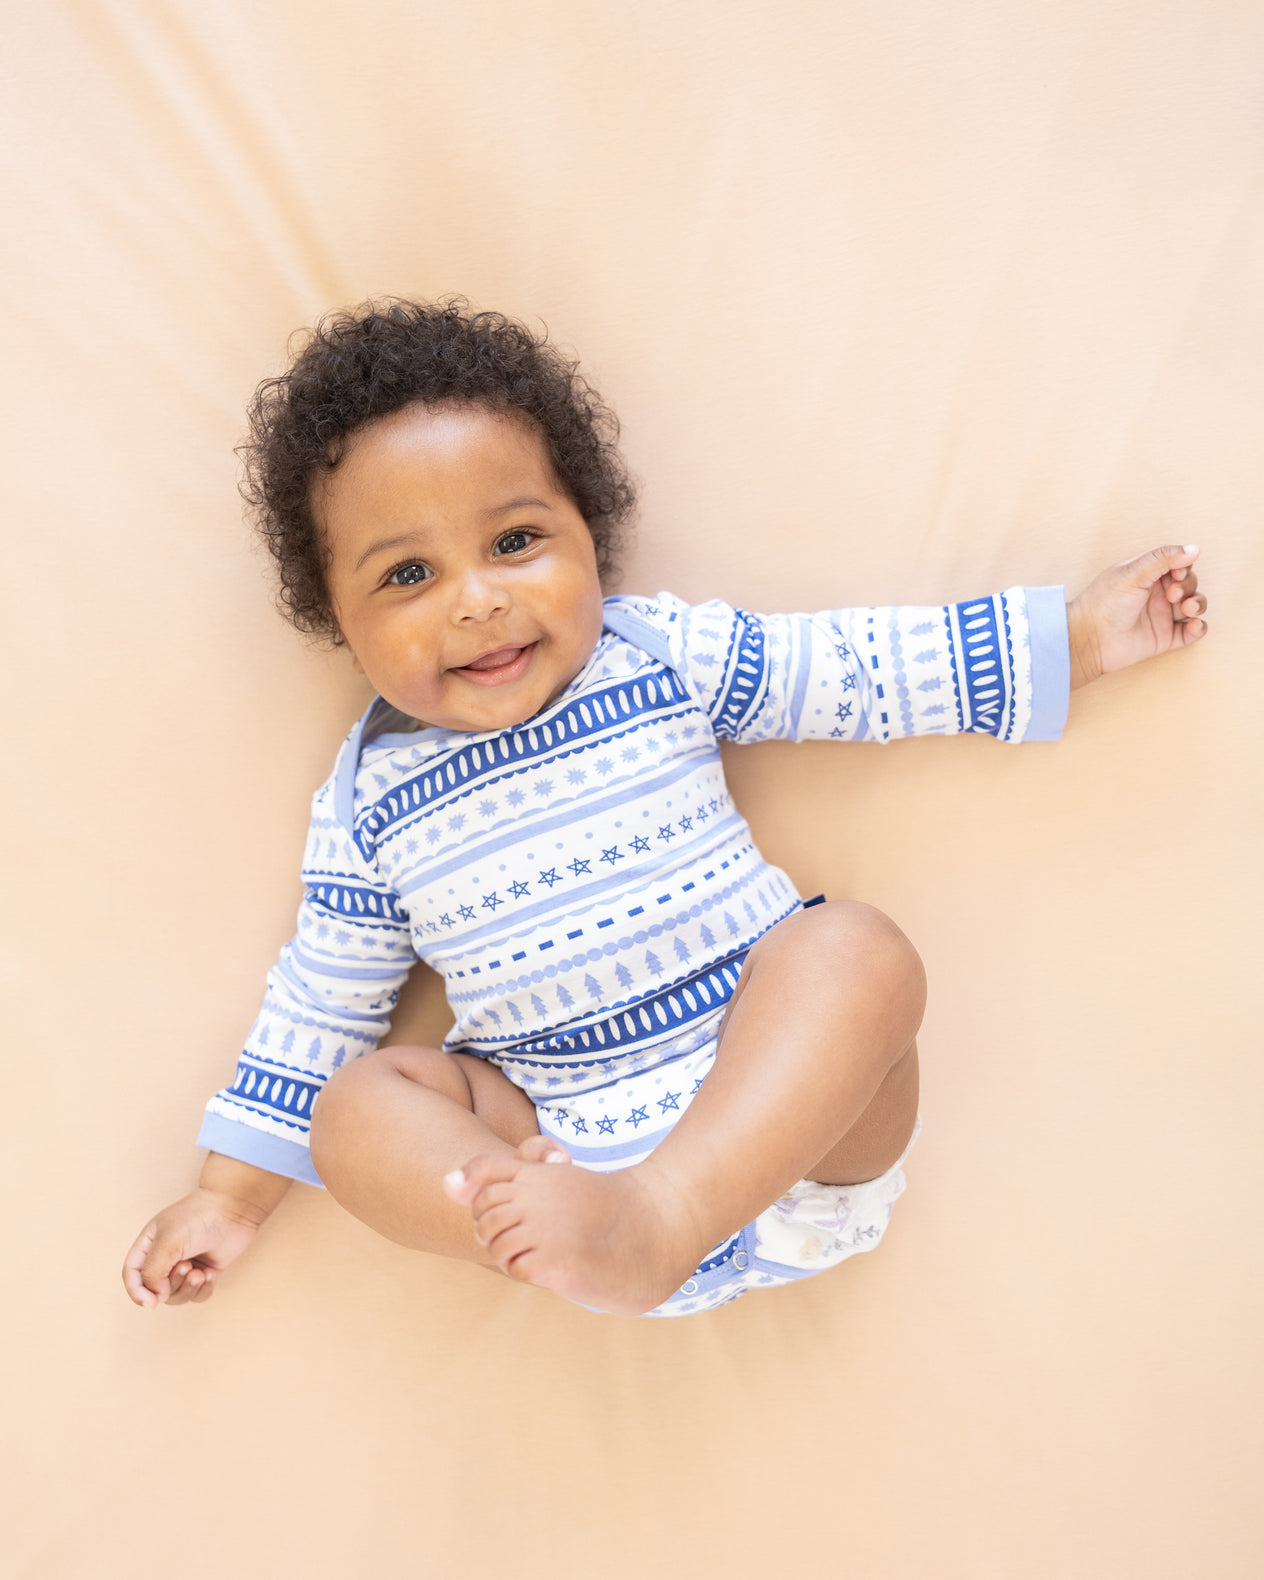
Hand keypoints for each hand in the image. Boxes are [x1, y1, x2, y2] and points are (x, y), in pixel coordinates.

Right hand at [122, 1185, 272, 1308]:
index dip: (137, 1292)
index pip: (132, 1275)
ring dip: (188, 1289)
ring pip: (176, 1296)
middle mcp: (164, 1257)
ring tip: (200, 1272)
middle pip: (156, 1289)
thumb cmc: (198, 1218)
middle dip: (172, 1285)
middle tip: (187, 1267)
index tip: (152, 1302)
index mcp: (149, 1245)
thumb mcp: (168, 1242)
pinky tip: (212, 1273)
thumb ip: (153, 1271)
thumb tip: (155, 1297)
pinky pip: (197, 1295)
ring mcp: (185, 1265)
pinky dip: (203, 1290)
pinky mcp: (205, 1271)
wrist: (234, 1209)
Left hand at [1066, 544, 1207, 688]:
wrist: (1089, 639)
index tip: (1176, 573)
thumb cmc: (1103, 603)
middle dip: (1189, 586)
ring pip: (1194, 606)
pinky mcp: (1165, 638)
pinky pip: (1191, 632)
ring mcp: (1161, 616)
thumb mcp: (1132, 573)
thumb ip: (1162, 558)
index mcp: (1146, 575)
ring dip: (1198, 604)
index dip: (1184, 567)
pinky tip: (1192, 625)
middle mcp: (1156, 594)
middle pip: (1189, 583)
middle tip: (1172, 594)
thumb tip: (1194, 548)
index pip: (1178, 564)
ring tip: (1187, 608)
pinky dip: (1198, 628)